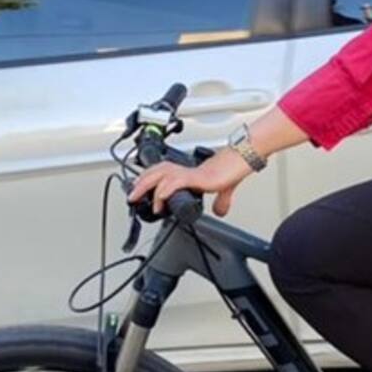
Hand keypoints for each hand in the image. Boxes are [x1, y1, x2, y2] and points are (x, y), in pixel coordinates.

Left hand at [129, 147, 254, 217]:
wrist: (241, 161)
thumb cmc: (231, 170)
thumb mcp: (223, 189)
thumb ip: (220, 200)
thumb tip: (220, 210)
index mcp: (188, 173)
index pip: (163, 173)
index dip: (149, 180)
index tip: (140, 190)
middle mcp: (185, 171)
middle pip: (156, 172)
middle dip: (140, 183)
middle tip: (130, 196)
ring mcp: (189, 174)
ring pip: (160, 175)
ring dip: (146, 185)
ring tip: (137, 196)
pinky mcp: (196, 178)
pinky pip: (175, 182)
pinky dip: (165, 190)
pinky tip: (159, 199)